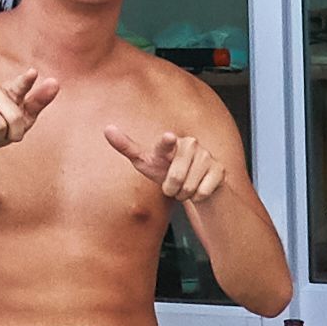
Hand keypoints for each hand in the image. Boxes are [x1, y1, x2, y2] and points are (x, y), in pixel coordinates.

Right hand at [0, 68, 53, 167]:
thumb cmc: (2, 128)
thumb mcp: (24, 118)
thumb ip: (39, 101)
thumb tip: (55, 82)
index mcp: (10, 90)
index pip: (20, 85)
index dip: (26, 80)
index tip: (33, 73)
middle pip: (13, 117)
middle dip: (13, 132)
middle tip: (6, 134)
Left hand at [100, 119, 226, 209]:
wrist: (194, 184)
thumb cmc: (166, 169)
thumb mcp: (145, 162)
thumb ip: (127, 147)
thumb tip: (106, 128)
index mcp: (171, 143)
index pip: (166, 145)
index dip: (167, 143)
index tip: (168, 138)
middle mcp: (190, 145)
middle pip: (175, 179)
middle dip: (172, 188)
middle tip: (173, 184)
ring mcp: (207, 156)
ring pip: (189, 187)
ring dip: (184, 193)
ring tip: (186, 185)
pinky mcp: (219, 170)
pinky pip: (203, 192)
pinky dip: (198, 197)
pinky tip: (200, 188)